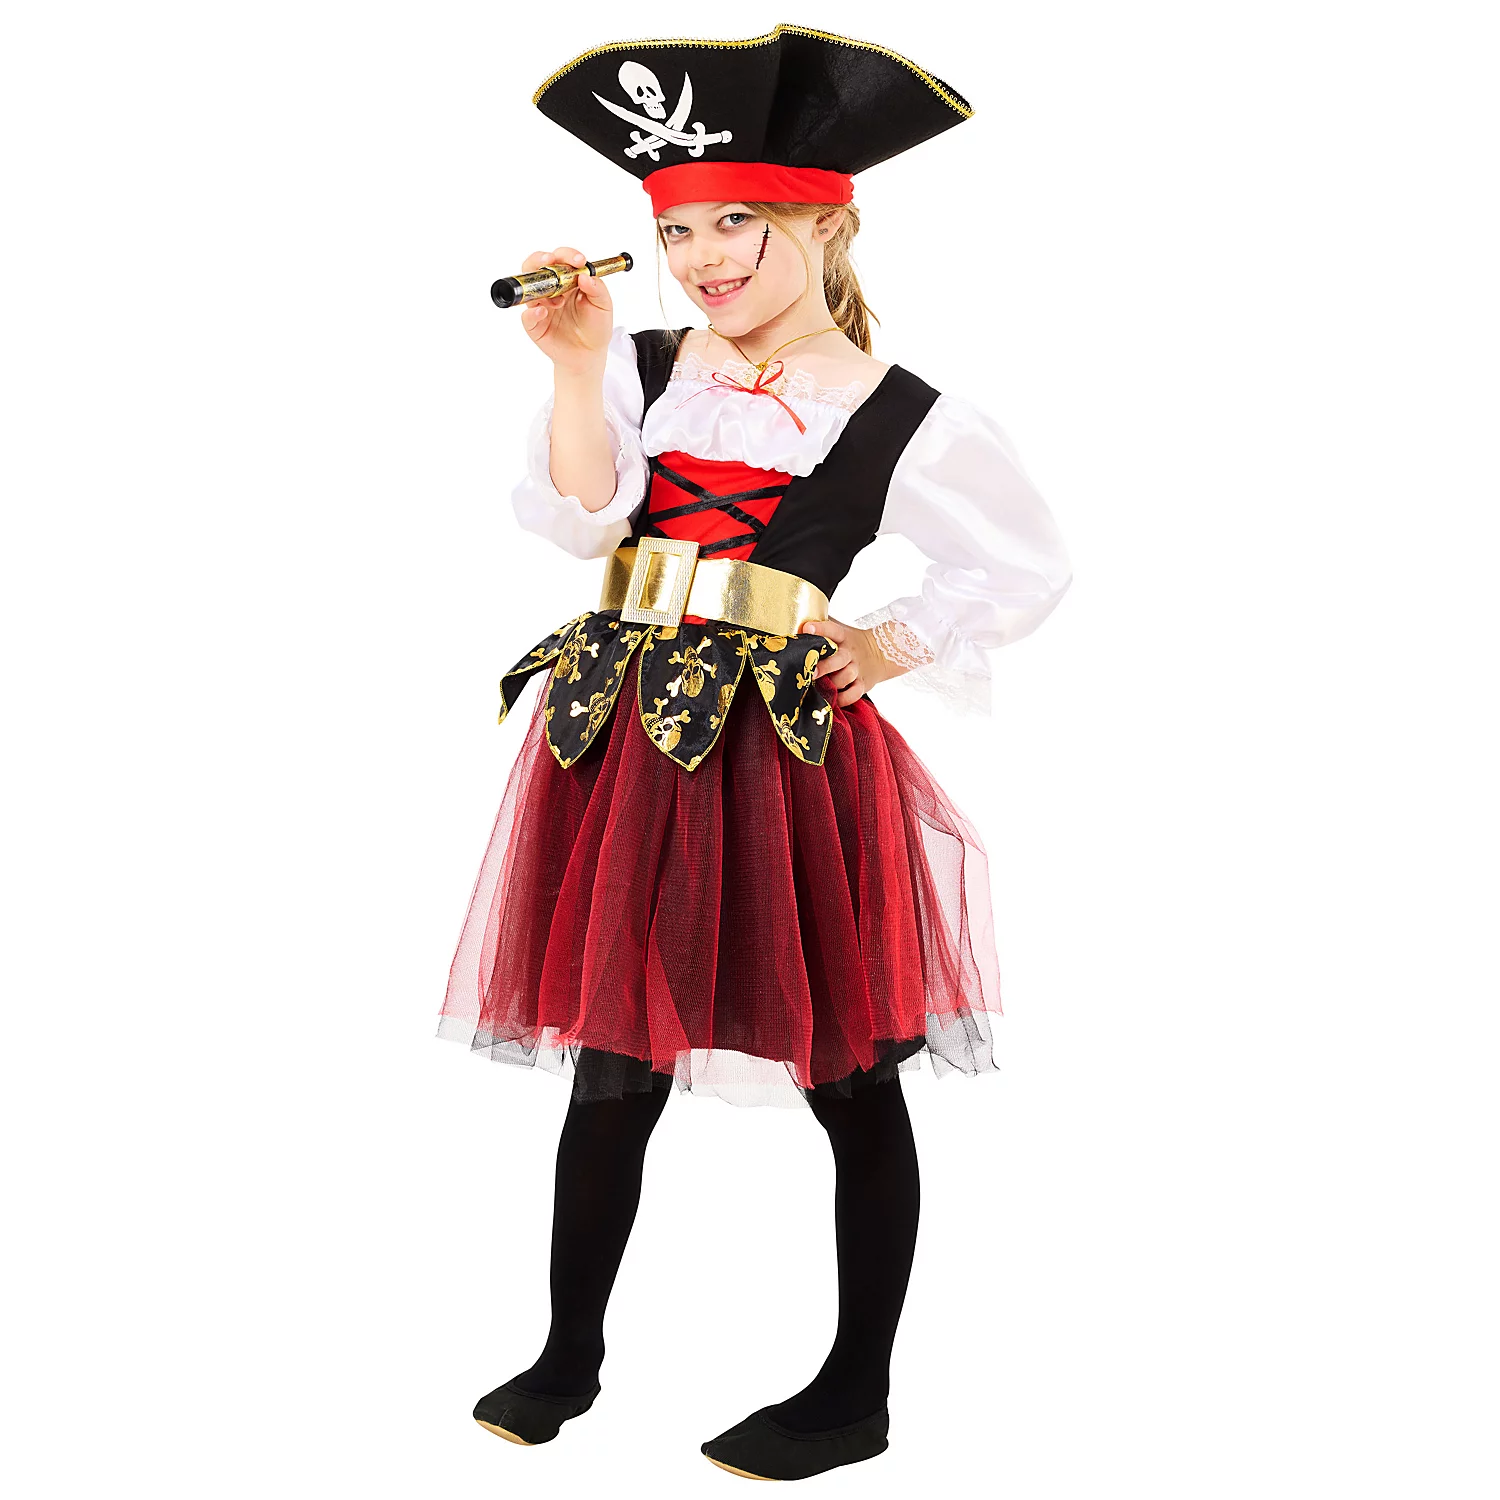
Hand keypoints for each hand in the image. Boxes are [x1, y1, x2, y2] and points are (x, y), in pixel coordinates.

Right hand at [517, 245, 612, 377]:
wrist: (589, 355)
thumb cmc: (595, 327)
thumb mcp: (604, 306)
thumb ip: (598, 289)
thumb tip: (585, 275)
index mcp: (568, 279)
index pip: (561, 258)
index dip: (567, 255)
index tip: (579, 260)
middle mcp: (551, 288)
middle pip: (536, 265)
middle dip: (541, 259)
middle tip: (550, 261)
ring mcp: (541, 305)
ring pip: (528, 286)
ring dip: (541, 287)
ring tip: (558, 300)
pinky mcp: (535, 324)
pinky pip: (526, 315)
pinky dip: (532, 312)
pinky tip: (543, 312)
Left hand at [799, 617, 888, 707]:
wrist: (880, 652)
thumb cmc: (849, 642)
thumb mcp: (839, 631)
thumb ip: (821, 628)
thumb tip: (793, 626)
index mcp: (842, 636)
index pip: (832, 629)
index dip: (820, 629)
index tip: (807, 629)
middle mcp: (849, 653)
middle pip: (839, 659)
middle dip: (825, 666)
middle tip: (811, 673)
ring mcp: (857, 669)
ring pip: (846, 677)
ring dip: (832, 684)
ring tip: (819, 688)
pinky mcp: (862, 684)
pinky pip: (854, 694)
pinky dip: (843, 699)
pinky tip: (833, 699)